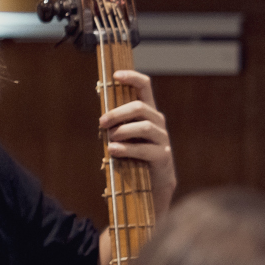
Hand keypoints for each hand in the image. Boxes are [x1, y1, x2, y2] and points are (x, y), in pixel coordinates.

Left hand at [99, 70, 175, 214]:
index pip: (145, 87)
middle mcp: (158, 123)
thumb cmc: (132, 161)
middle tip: (101, 122)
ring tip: (109, 140)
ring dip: (122, 131)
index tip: (115, 75)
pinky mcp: (163, 156)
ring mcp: (162, 139)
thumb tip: (101, 117)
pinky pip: (145, 148)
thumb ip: (115, 127)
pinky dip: (127, 148)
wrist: (150, 189)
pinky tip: (113, 150)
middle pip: (140, 107)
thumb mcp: (122, 140)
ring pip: (144, 126)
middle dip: (117, 113)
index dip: (132, 78)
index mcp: (147, 114)